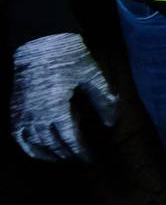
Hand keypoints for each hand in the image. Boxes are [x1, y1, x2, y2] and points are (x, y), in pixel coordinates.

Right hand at [11, 33, 117, 161]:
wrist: (40, 44)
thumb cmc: (70, 59)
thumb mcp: (92, 76)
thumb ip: (102, 100)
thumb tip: (110, 123)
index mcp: (57, 108)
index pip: (70, 139)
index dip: (81, 151)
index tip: (92, 158)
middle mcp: (36, 115)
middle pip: (53, 145)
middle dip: (69, 154)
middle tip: (83, 160)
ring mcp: (23, 114)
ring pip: (35, 145)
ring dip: (51, 155)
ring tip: (66, 158)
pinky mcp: (14, 111)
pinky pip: (18, 138)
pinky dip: (28, 149)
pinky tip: (40, 154)